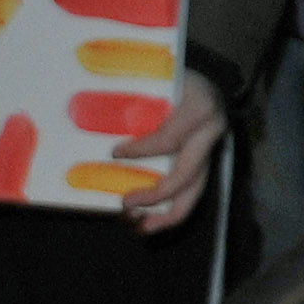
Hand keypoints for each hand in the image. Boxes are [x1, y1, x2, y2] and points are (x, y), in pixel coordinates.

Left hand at [116, 70, 226, 232]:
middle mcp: (212, 132)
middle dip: (155, 195)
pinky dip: (170, 208)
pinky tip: (148, 219)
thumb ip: (139, 96)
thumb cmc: (174, 76)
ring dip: (167, 214)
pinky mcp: (205, 162)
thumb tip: (91, 114)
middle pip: (187, 175)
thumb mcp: (161, 77)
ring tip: (138, 226)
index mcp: (200, 107)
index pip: (169, 137)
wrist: (205, 80)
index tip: (114, 153)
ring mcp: (211, 150)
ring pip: (195, 190)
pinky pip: (191, 190)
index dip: (141, 149)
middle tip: (124, 204)